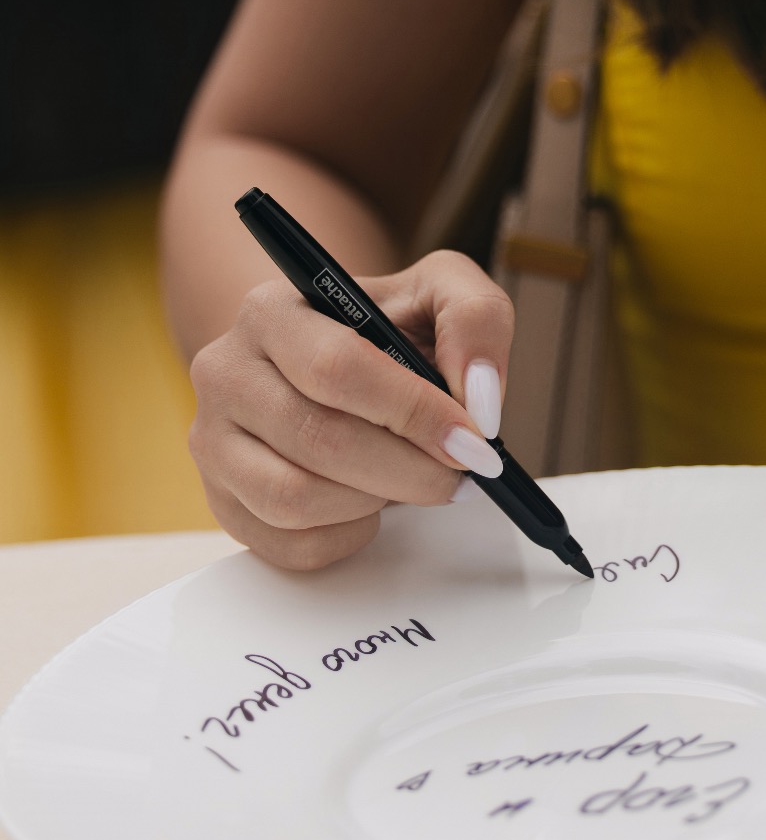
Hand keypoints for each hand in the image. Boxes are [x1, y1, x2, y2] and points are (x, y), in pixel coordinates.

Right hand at [188, 252, 511, 570]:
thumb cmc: (386, 332)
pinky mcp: (223, 502)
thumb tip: (477, 394)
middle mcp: (226, 373)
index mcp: (272, 311)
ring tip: (407, 477)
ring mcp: (213, 443)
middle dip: (409, 468)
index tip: (471, 439)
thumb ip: (475, 318)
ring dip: (375, 501)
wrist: (334, 367)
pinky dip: (349, 535)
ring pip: (295, 500)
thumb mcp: (440, 294)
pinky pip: (291, 546)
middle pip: (319, 440)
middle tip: (460, 474)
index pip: (337, 368)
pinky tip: (369, 502)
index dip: (414, 412)